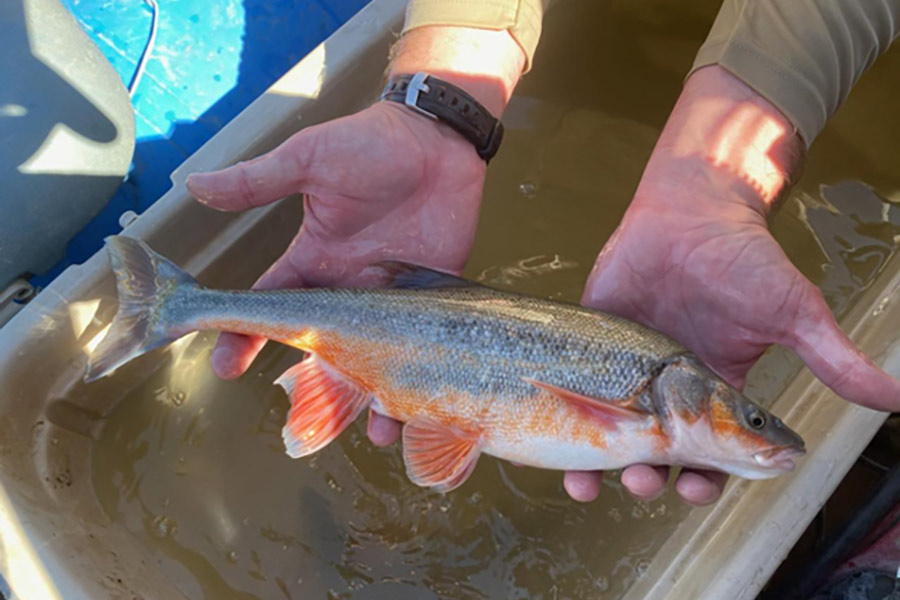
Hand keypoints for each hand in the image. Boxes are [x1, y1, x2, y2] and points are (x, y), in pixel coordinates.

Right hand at [188, 25, 525, 451]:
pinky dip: (424, 376)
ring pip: (377, 359)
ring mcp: (392, 298)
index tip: (224, 363)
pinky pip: (425, 345)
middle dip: (316, 388)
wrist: (437, 138)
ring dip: (375, 397)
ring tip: (381, 431)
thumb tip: (192, 185)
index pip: (272, 308)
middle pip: (325, 350)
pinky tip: (425, 407)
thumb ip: (259, 180)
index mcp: (314, 261)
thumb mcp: (309, 160)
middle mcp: (349, 289)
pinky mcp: (432, 297)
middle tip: (310, 423)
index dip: (245, 336)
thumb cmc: (370, 144)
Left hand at [572, 66, 899, 505]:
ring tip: (589, 483)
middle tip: (645, 483)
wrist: (688, 210)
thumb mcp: (793, 312)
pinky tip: (556, 451)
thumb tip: (899, 398)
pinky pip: (573, 397)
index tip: (698, 487)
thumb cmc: (744, 260)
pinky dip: (563, 426)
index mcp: (716, 395)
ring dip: (600, 468)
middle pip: (655, 456)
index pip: (710, 456)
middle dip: (650, 480)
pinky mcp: (591, 350)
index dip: (705, 481)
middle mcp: (668, 393)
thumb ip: (833, 359)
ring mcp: (626, 373)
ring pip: (609, 437)